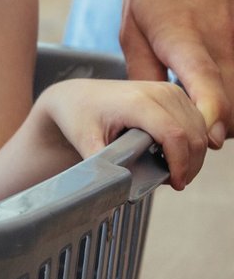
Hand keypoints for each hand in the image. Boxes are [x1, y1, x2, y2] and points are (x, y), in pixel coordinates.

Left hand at [38, 78, 210, 189]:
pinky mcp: (174, 92)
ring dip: (194, 154)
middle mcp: (158, 91)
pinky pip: (197, 121)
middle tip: (175, 182)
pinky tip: (175, 156)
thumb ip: (105, 165)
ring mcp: (169, 90)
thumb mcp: (85, 142)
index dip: (180, 163)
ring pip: (200, 128)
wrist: (77, 96)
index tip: (175, 183)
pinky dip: (193, 141)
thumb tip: (119, 189)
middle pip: (193, 133)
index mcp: (136, 102)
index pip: (174, 135)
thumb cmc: (79, 116)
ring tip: (174, 172)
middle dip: (190, 164)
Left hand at [119, 0, 233, 149]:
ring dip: (224, 115)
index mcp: (185, 39)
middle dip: (212, 131)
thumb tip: (147, 112)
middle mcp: (222, 42)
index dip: (206, 121)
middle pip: (233, 106)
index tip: (197, 140)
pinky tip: (206, 94)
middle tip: (184, 142)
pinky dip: (229, 92)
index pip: (207, 89)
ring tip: (192, 120)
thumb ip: (144, 71)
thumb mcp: (131, 25)